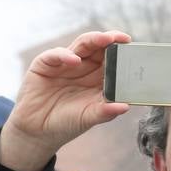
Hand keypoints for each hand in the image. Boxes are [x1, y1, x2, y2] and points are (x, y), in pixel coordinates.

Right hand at [0, 30, 132, 170]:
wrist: (38, 132)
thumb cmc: (67, 123)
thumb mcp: (89, 117)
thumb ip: (106, 112)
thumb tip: (126, 107)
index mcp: (96, 77)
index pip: (111, 59)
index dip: (121, 52)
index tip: (132, 48)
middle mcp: (82, 66)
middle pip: (98, 47)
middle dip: (109, 40)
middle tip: (121, 38)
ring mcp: (64, 63)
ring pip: (80, 46)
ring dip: (93, 40)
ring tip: (105, 39)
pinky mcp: (45, 65)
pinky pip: (55, 55)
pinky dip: (65, 55)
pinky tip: (75, 60)